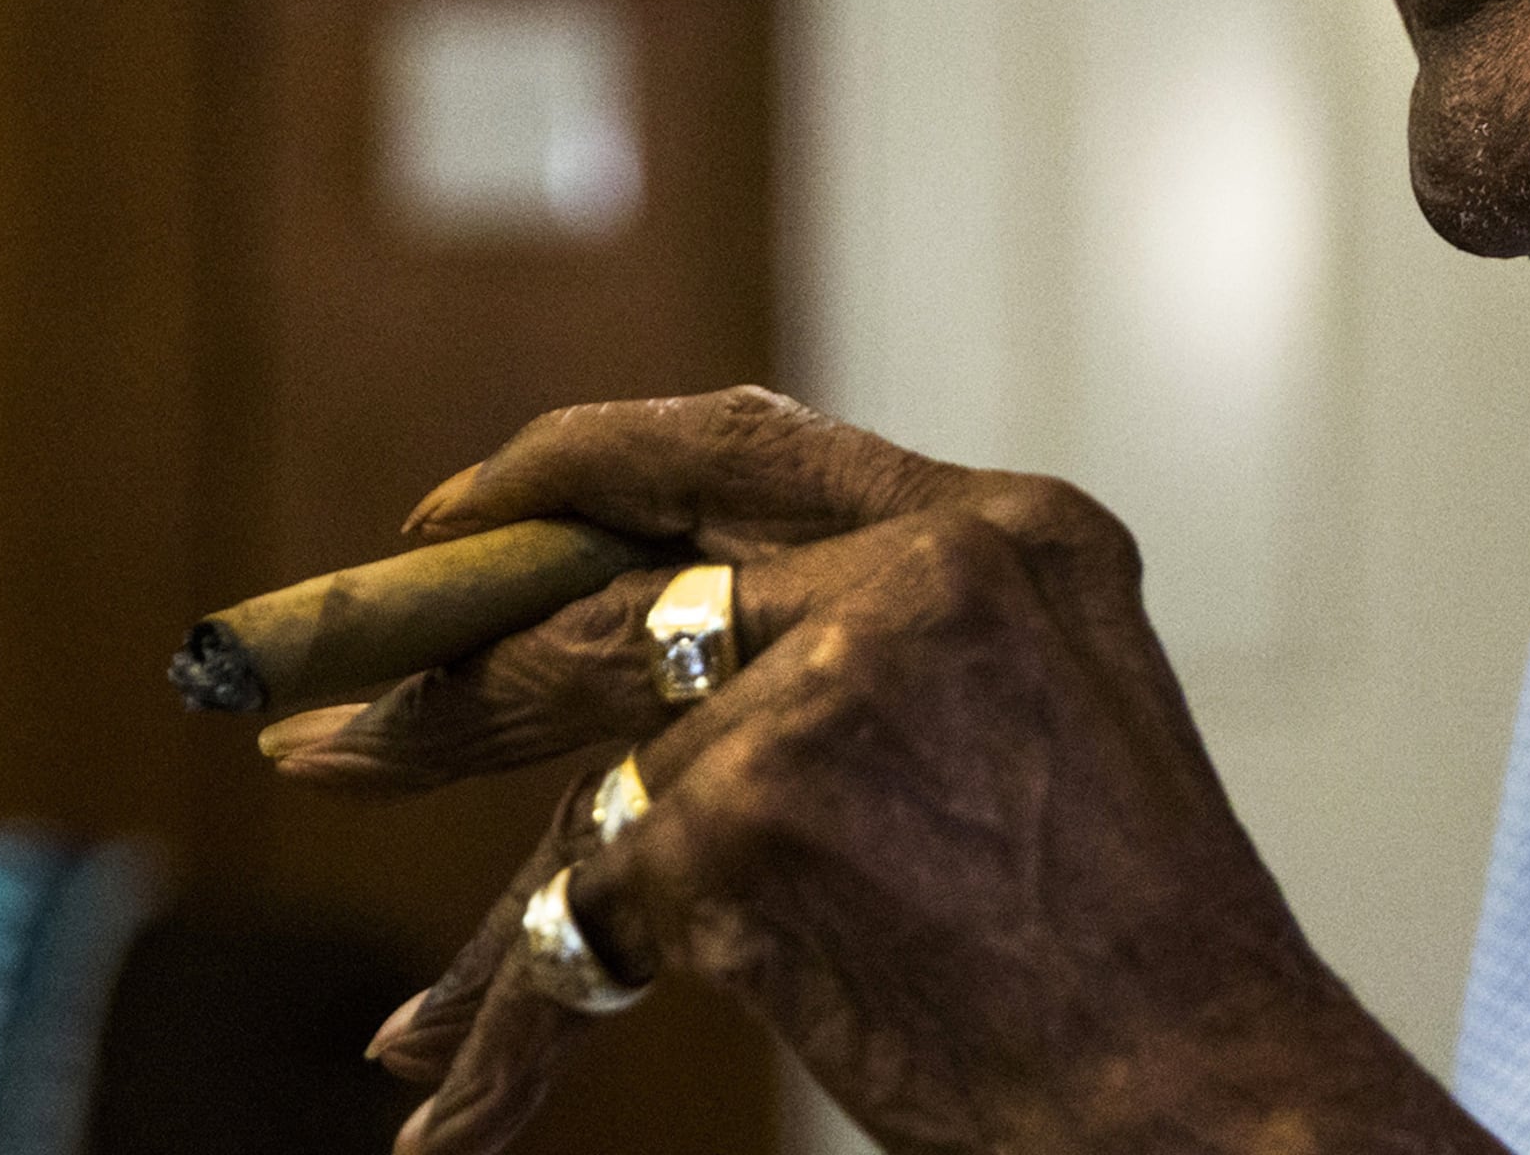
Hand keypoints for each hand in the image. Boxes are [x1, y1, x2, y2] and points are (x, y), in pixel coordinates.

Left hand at [261, 386, 1497, 1154]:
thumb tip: (650, 690)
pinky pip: (586, 922)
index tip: (459, 512)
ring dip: (501, 926)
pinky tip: (477, 1102)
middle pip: (624, 589)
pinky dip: (527, 1032)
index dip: (577, 469)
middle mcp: (921, 570)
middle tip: (316, 722)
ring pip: (594, 783)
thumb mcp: (1046, 737)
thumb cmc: (1135, 964)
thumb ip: (884, 659)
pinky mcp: (751, 813)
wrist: (1213, 1092)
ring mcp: (827, 680)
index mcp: (1010, 528)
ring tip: (416, 1031)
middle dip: (452, 669)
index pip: (750, 441)